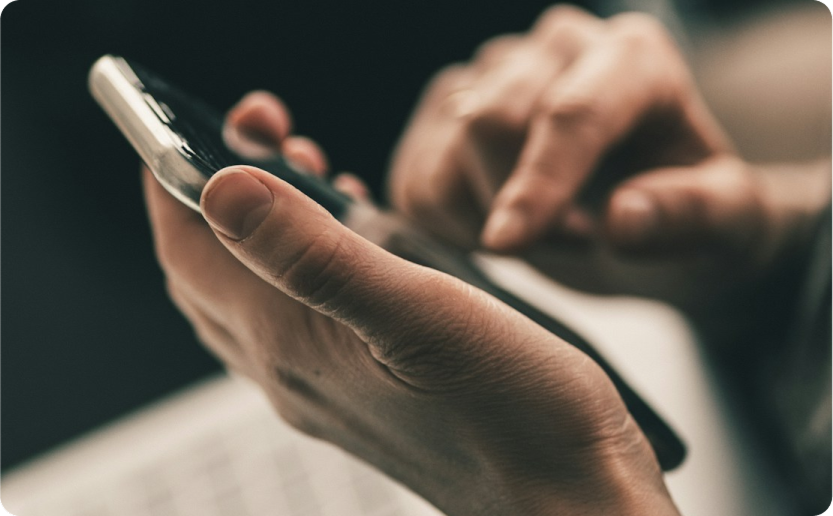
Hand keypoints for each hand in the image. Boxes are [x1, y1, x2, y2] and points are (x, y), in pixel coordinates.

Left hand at [144, 92, 679, 515]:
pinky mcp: (367, 389)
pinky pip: (305, 314)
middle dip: (214, 194)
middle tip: (258, 136)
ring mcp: (327, 385)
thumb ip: (314, 254)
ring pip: (256, 292)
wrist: (564, 499)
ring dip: (261, 225)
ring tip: (301, 167)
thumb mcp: (418, 314)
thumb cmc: (512, 414)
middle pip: (211, 270)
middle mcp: (294, 370)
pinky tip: (352, 234)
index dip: (171, 181)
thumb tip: (221, 187)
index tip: (184, 124)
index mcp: (291, 343)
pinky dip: (307, 260)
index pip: (187, 251)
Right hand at [387, 6, 829, 317]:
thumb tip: (623, 217)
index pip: (570, 113)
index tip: (506, 246)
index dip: (537, 183)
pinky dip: (443, 220)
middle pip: (489, 123)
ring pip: (442, 150)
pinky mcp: (446, 107)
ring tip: (539, 231)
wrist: (639, 212)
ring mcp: (493, 72)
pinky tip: (494, 223)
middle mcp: (556, 47)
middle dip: (514, 206)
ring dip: (480, 217)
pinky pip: (413, 175)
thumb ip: (693, 216)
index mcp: (633, 58)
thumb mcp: (728, 223)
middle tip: (568, 241)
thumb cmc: (686, 211)